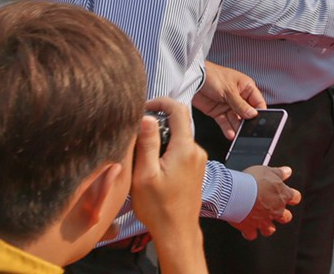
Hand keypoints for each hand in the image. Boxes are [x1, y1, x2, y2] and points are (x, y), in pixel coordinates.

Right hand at [131, 98, 206, 258]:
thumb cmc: (158, 207)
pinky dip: (166, 152)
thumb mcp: (145, 174)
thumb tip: (147, 117)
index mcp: (185, 148)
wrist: (177, 231)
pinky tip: (152, 167)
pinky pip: (180, 151)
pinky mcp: (195, 169)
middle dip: (157, 124)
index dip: (161, 102)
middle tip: (135, 136)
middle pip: (177, 125)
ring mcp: (197, 160)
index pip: (178, 111)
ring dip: (160, 140)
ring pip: (178, 139)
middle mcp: (196, 151)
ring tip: (140, 157)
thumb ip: (147, 143)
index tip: (144, 106)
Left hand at [194, 61, 264, 139]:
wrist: (192, 78)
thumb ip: (241, 104)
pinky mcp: (218, 112)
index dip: (259, 112)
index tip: (260, 122)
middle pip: (247, 113)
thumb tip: (253, 114)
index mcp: (246, 88)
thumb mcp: (229, 90)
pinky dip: (227, 128)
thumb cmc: (212, 75)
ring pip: (236, 119)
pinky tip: (230, 134)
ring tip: (238, 135)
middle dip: (248, 122)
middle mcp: (239, 97)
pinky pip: (225, 122)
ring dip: (237, 127)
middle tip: (248, 131)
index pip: (258, 102)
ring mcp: (228, 105)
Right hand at [232, 165, 299, 239]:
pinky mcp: (250, 227)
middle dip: (282, 216)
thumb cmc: (252, 180)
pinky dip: (249, 232)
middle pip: (286, 217)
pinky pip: (252, 234)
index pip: (295, 197)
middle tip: (274, 210)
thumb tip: (288, 171)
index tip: (289, 196)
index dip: (293, 197)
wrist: (236, 192)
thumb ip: (280, 173)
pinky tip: (246, 227)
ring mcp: (264, 221)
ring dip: (266, 227)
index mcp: (283, 195)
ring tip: (260, 221)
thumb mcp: (268, 171)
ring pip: (270, 230)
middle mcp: (276, 210)